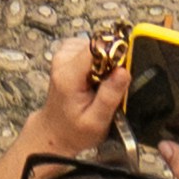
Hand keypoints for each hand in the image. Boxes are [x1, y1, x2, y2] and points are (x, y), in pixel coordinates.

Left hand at [27, 32, 124, 156]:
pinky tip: (94, 79)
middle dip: (111, 63)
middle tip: (108, 86)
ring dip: (104, 63)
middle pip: (98, 46)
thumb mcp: (97, 121)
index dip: (115, 56)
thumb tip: (123, 72)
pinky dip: (97, 62)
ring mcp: (63, 56)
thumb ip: (110, 96)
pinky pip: (90, 50)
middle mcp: (63, 61)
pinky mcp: (66, 56)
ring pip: (96, 46)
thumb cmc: (73, 130)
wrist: (54, 132)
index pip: (96, 48)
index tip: (121, 71)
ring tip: (100, 85)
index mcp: (69, 76)